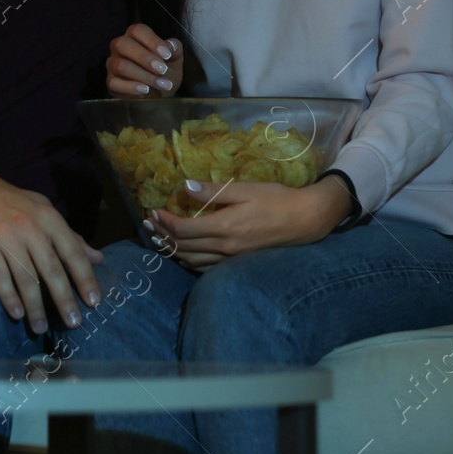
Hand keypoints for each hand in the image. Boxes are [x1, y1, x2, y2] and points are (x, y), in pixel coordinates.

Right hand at [0, 172, 103, 334]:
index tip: (94, 301)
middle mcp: (29, 227)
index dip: (85, 277)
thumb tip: (98, 258)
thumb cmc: (13, 203)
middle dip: (64, 298)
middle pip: (51, 269)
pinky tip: (17, 314)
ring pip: (25, 278)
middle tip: (74, 322)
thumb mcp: (44, 210)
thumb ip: (70, 236)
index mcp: (49, 218)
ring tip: (41, 327)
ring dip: (35, 306)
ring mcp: (5, 237)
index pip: (73, 251)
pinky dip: (9, 297)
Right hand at [107, 24, 183, 97]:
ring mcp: (112, 64)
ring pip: (120, 65)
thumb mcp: (175, 60)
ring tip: (161, 84)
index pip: (137, 30)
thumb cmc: (164, 72)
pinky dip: (131, 87)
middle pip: (123, 44)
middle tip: (162, 70)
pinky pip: (114, 83)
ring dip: (144, 75)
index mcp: (135, 37)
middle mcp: (120, 47)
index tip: (167, 55)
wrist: (159, 95)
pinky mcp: (111, 82)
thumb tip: (171, 46)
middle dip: (144, 57)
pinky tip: (145, 90)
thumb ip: (175, 48)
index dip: (152, 41)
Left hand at [142, 178, 352, 271]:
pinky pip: (205, 267)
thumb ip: (213, 190)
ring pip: (192, 260)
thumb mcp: (245, 189)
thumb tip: (184, 186)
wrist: (305, 221)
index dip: (164, 221)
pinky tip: (183, 254)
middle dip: (162, 236)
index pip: (184, 229)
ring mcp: (231, 259)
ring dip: (172, 250)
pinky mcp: (237, 263)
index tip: (152, 211)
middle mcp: (224, 247)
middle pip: (183, 247)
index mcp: (224, 226)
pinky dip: (189, 261)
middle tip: (147, 224)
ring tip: (158, 239)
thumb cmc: (276, 199)